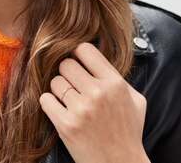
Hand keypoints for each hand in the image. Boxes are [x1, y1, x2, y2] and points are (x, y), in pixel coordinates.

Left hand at [39, 43, 149, 162]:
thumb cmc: (128, 132)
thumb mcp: (135, 100)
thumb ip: (117, 77)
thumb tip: (95, 59)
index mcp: (115, 84)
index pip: (85, 49)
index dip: (78, 54)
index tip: (78, 63)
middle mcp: (98, 93)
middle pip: (66, 64)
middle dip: (67, 73)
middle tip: (73, 85)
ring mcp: (81, 109)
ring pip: (55, 81)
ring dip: (59, 90)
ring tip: (70, 102)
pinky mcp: (65, 124)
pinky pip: (45, 99)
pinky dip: (50, 104)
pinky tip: (60, 110)